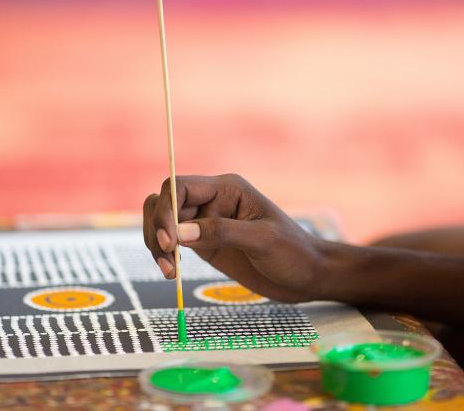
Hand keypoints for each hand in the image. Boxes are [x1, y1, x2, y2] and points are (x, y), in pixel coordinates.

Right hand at [143, 174, 328, 301]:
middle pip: (164, 202)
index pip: (180, 187)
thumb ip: (221, 232)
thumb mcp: (262, 241)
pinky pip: (171, 241)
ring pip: (162, 221)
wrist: (307, 276)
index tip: (169, 241)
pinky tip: (170, 272)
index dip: (166, 210)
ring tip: (168, 271)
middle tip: (167, 260)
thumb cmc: (293, 252)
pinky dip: (163, 254)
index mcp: (227, 189)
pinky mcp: (203, 244)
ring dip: (155, 243)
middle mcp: (212, 200)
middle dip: (157, 228)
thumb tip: (179, 233)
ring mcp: (205, 222)